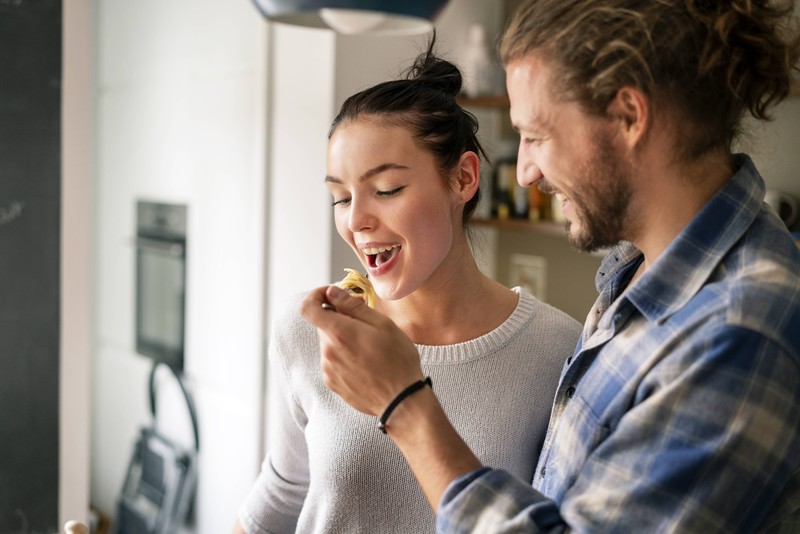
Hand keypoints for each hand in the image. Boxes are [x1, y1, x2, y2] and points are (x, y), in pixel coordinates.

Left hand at [300, 285, 423, 415]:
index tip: (332, 295)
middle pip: (322, 325)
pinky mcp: (332, 383)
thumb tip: (332, 292)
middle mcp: (327, 352)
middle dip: (339, 318)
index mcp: (339, 333)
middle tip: (365, 322)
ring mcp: (328, 370)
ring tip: (369, 347)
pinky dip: (344, 355)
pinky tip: (365, 362)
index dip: (316, 296)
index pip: (307, 308)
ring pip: (329, 343)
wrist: (401, 400)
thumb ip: (352, 306)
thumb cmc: (397, 360)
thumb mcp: (382, 324)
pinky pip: (332, 361)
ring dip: (343, 338)